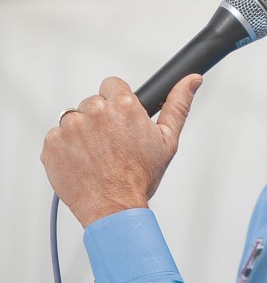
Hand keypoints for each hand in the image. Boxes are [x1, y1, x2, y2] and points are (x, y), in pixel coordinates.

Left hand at [41, 74, 202, 226]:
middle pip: (93, 102)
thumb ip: (178, 103)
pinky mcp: (52, 145)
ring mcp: (70, 128)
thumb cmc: (140, 176)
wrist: (114, 208)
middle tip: (111, 143)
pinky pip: (56, 137)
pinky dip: (66, 148)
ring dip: (82, 133)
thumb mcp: (168, 138)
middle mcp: (95, 111)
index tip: (120, 120)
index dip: (118, 103)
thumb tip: (192, 80)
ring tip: (97, 154)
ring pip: (74, 119)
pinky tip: (81, 161)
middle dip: (101, 119)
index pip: (113, 85)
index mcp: (123, 105)